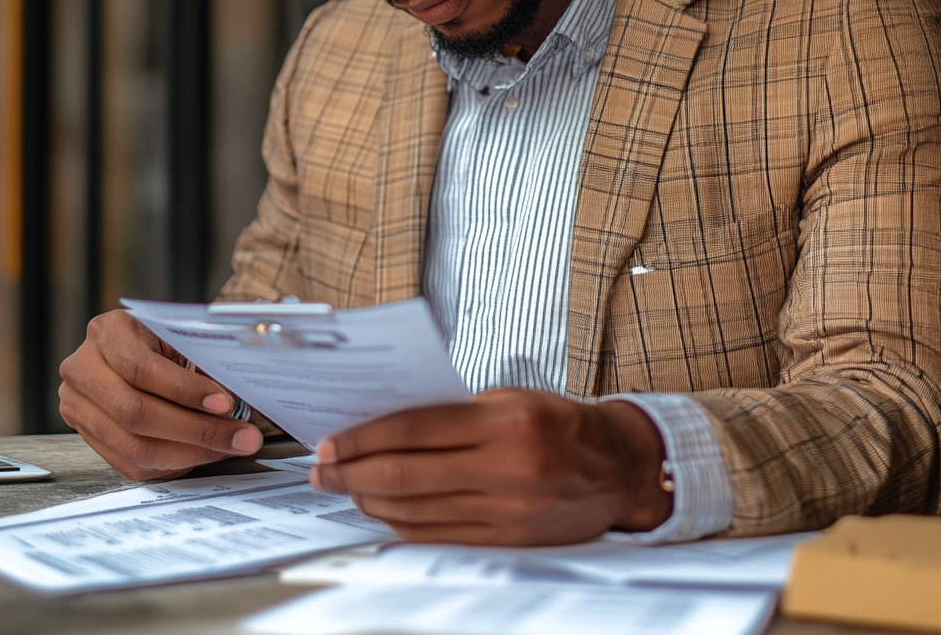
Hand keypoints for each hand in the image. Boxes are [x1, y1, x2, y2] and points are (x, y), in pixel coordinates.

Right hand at [59, 309, 263, 480]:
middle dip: (197, 429)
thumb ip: (217, 337)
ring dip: (192, 451)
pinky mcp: (89, 435)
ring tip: (233, 444)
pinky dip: (175, 462)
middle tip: (242, 435)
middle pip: (135, 412)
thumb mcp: (186, 330)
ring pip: (134, 444)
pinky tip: (207, 452)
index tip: (227, 402)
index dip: (185, 390)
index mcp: (108, 331)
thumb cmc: (170, 338)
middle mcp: (83, 368)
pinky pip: (132, 463)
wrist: (141, 349)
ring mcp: (79, 405)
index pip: (140, 368)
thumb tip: (264, 335)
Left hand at [309, 388, 670, 544]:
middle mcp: (506, 468)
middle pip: (405, 475)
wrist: (617, 467)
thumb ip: (456, 411)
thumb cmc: (562, 423)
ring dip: (370, 501)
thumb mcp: (512, 398)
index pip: (414, 429)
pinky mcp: (508, 542)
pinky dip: (401, 526)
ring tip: (346, 488)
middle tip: (323, 470)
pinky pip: (439, 537)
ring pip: (416, 512)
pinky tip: (383, 512)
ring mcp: (506, 512)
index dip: (363, 437)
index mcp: (506, 420)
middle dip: (352, 473)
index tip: (331, 441)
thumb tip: (390, 423)